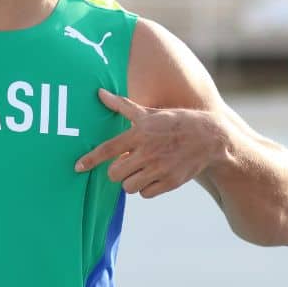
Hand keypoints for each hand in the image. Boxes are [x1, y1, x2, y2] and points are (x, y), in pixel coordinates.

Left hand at [74, 89, 224, 197]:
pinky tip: (151, 177)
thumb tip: (99, 93)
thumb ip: (122, 106)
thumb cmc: (174, 122)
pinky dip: (145, 189)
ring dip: (130, 181)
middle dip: (116, 171)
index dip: (90, 160)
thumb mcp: (148, 112)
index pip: (108, 149)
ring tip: (139, 170)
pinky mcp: (171, 182)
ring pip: (128, 186)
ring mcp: (160, 169)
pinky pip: (145, 194)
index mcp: (139, 134)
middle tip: (124, 163)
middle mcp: (147, 152)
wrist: (210, 138)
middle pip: (115, 173)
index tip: (77, 167)